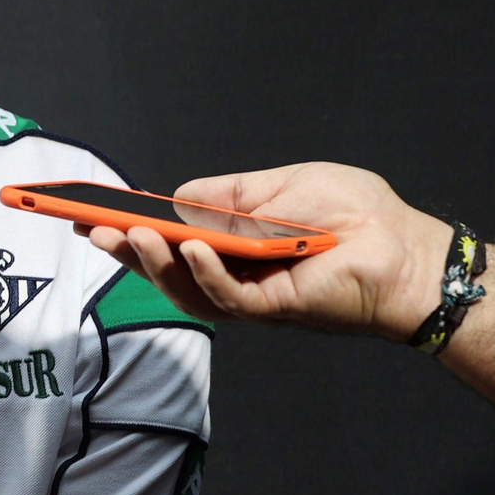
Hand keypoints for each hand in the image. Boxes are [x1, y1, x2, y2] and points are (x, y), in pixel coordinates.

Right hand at [78, 162, 453, 340]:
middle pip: (166, 270)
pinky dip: (205, 274)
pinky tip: (191, 249)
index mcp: (231, 245)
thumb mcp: (280, 185)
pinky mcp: (273, 310)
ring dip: (156, 263)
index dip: (128, 229)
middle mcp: (233, 276)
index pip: (169, 240)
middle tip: (90, 229)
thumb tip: (174, 197)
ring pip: (187, 288)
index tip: (86, 214)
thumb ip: (227, 194)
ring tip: (131, 235)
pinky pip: (228, 297)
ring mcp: (251, 298)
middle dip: (126, 250)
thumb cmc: (355, 214)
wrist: (408, 249)